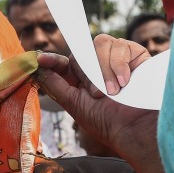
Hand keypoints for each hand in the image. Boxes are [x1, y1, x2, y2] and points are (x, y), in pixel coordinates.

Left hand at [36, 35, 163, 172]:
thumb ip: (55, 83)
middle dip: (87, 72)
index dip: (53, 60)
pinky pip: (121, 45)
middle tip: (97, 94)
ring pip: (100, 44)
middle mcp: (98, 68)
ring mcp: (117, 59)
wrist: (137, 128)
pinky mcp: (136, 54)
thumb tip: (36, 65)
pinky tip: (126, 81)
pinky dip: (120, 63)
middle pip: (82, 51)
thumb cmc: (107, 122)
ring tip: (114, 91)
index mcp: (81, 81)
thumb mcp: (74, 104)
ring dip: (104, 69)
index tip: (42, 60)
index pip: (64, 62)